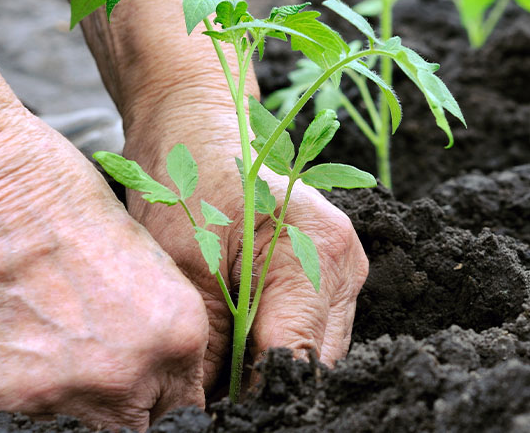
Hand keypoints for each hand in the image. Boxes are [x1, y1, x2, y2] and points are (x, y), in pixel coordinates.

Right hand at [0, 108, 209, 430]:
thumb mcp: (139, 252)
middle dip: (117, 404)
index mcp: (175, 335)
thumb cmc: (52, 189)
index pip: (182, 404)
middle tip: (87, 365)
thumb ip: (154, 320)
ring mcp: (57, 395)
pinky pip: (4, 416)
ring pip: (69, 426)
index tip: (143, 388)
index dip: (159, 395)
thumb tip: (152, 362)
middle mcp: (125, 375)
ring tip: (33, 341)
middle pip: (132, 425)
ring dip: (58, 396)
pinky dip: (0, 389)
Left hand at [122, 96, 368, 393]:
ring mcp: (345, 270)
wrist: (196, 126)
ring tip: (219, 373)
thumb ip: (208, 348)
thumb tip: (208, 411)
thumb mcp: (184, 270)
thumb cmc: (186, 180)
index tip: (214, 413)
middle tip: (210, 399)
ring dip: (271, 369)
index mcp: (318, 253)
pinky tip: (237, 346)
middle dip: (265, 388)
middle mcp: (345, 264)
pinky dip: (274, 346)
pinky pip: (309, 331)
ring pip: (316, 354)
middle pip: (315, 364)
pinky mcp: (332, 274)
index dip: (256, 398)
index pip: (298, 361)